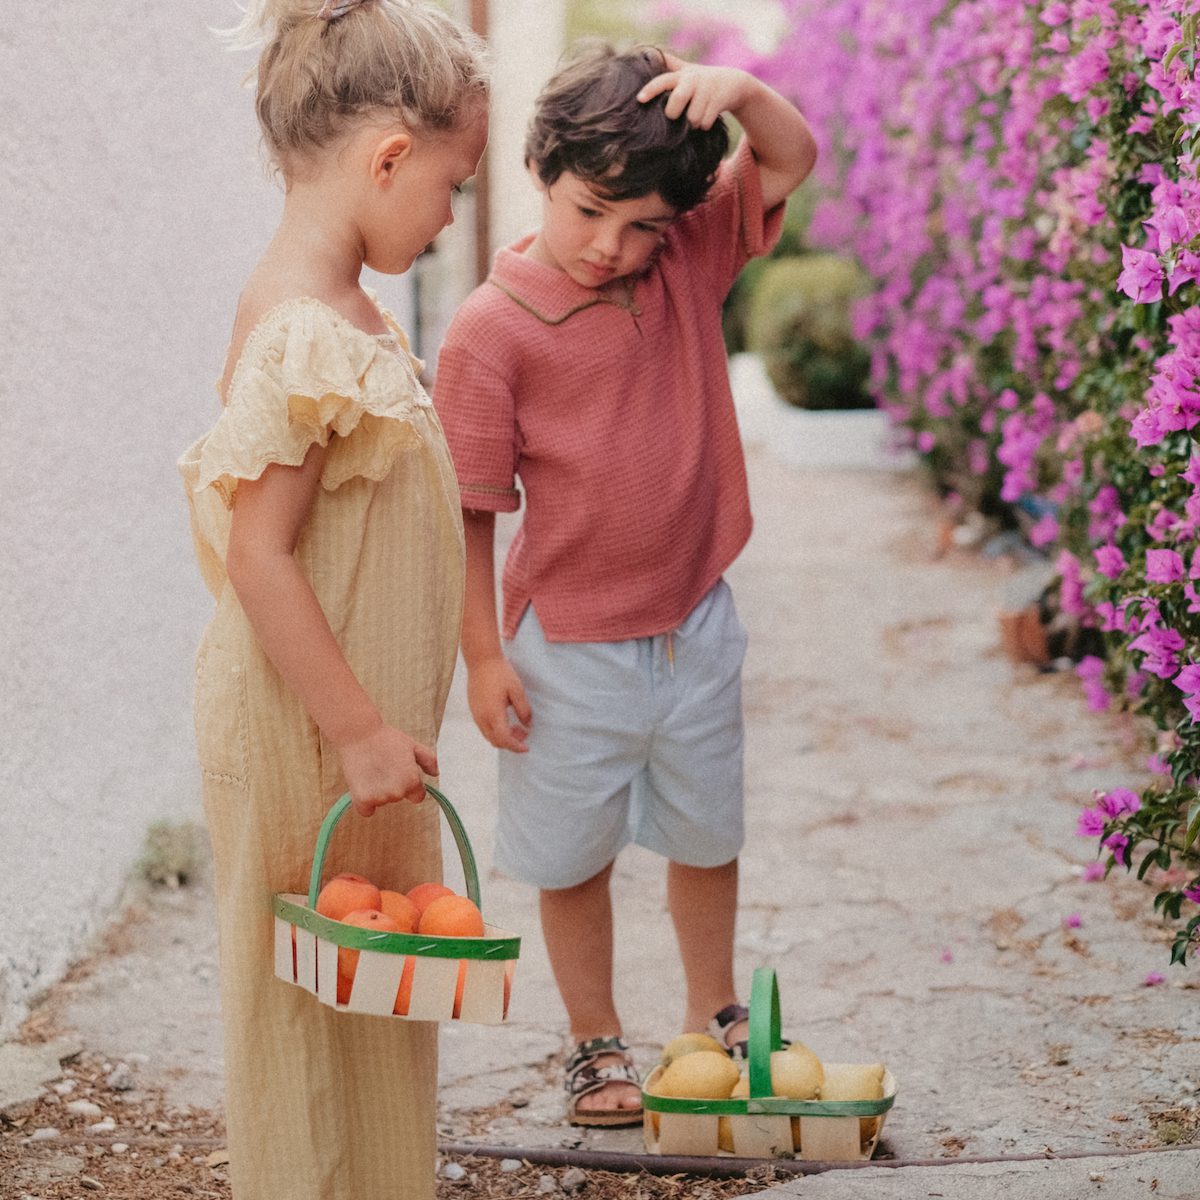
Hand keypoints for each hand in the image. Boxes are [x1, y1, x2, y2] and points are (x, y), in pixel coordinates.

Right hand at [337, 723, 437, 816]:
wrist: (359, 734)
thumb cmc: (386, 738)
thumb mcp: (413, 745)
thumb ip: (429, 760)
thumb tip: (435, 774)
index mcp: (412, 782)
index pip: (417, 796)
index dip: (411, 786)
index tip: (401, 774)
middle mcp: (397, 793)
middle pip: (398, 797)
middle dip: (394, 786)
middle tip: (384, 767)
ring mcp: (379, 797)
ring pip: (382, 802)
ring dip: (378, 792)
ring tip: (372, 770)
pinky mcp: (362, 800)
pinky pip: (367, 810)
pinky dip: (365, 802)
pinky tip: (363, 785)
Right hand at [467, 655, 531, 752]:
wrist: (481, 660)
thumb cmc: (501, 673)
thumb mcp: (517, 690)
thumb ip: (524, 710)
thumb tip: (528, 726)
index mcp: (493, 714)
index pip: (504, 739)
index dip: (516, 747)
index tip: (526, 748)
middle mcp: (482, 717)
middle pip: (495, 741)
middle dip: (510, 743)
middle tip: (524, 735)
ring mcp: (475, 713)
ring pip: (488, 735)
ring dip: (502, 736)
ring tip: (516, 726)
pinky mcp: (473, 708)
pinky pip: (484, 727)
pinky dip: (495, 730)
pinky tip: (505, 719)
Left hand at [637, 53, 752, 129]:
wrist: (734, 82)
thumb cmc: (702, 80)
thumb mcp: (687, 70)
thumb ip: (669, 65)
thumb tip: (644, 53)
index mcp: (681, 75)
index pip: (663, 80)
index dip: (651, 89)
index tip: (640, 99)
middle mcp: (693, 80)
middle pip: (677, 100)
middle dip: (674, 113)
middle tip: (676, 115)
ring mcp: (707, 89)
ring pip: (692, 118)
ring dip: (693, 123)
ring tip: (696, 116)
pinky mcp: (719, 99)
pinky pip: (705, 122)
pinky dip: (704, 125)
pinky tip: (707, 117)